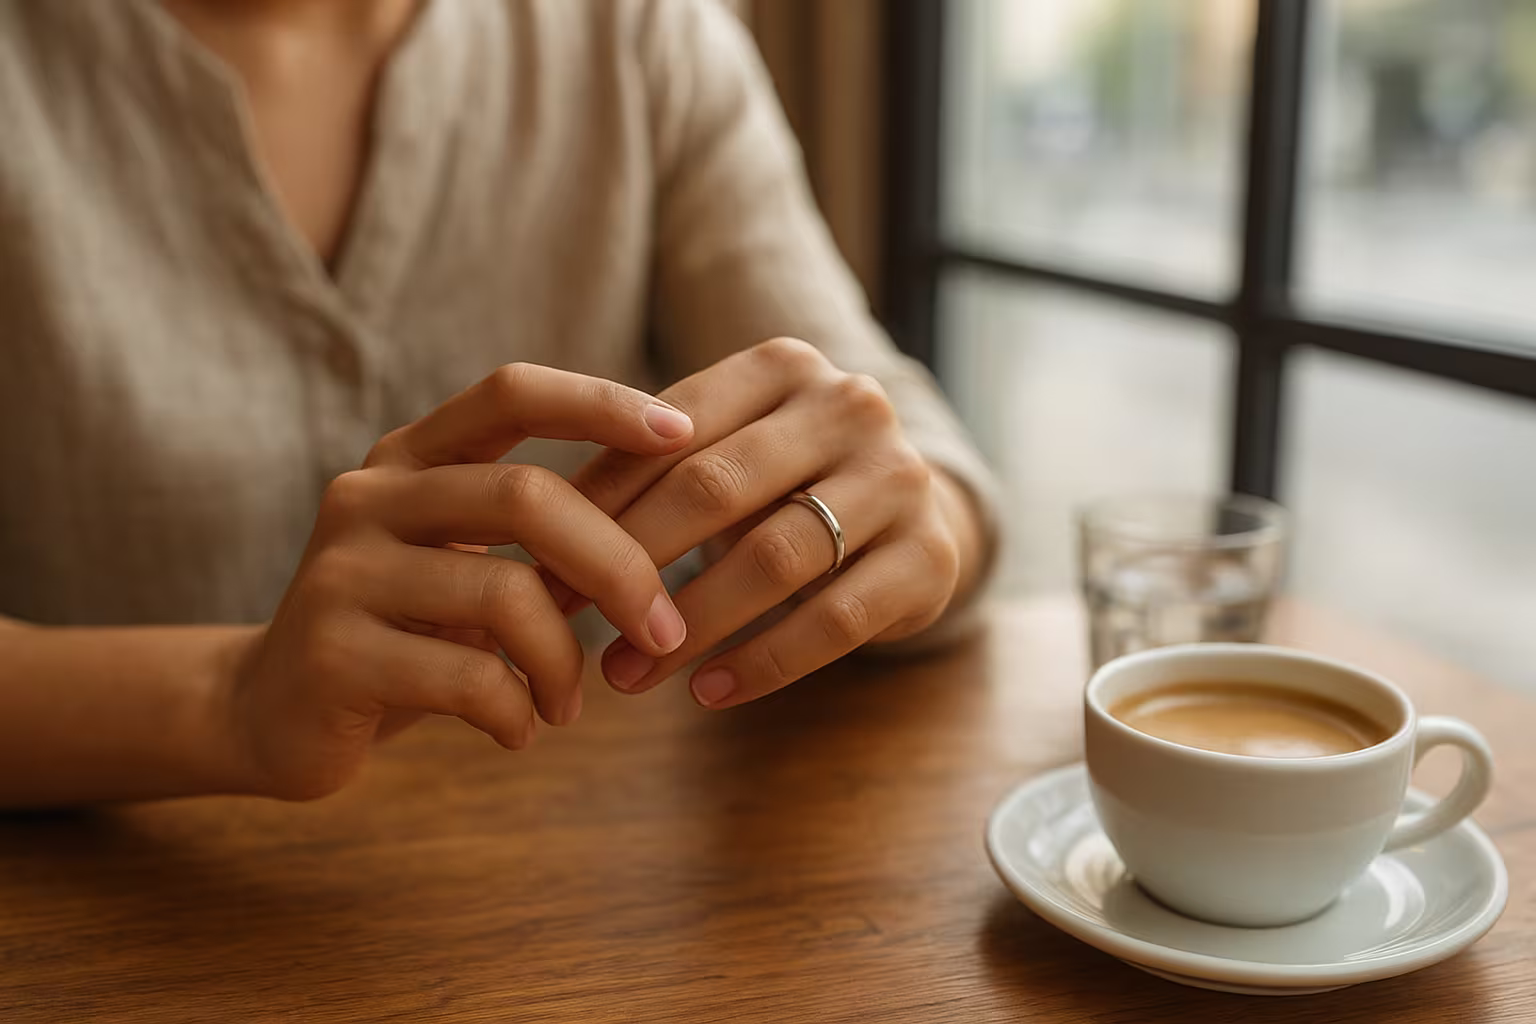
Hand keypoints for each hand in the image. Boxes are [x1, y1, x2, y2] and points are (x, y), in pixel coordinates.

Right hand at [226, 364, 695, 799]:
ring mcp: (343, 572)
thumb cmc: (402, 633)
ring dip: (564, 662)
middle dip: (619, 566)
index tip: (682, 434)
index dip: (601, 402)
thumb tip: (673, 514)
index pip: (511, 392)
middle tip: (662, 630)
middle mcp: (371, 496)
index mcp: (410, 459)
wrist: (269, 712)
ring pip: (505, 595)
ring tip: (567, 703)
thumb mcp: (464, 565)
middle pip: (526, 496)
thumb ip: (539, 536)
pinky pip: (469, 677)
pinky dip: (518, 712)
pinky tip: (519, 731)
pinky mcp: (333, 653)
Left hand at [569, 338, 981, 709]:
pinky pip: (834, 619)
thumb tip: (534, 524)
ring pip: (775, 557)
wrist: (913, 515)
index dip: (597, 502)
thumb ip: (651, 466)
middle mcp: (850, 406)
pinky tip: (708, 692)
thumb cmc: (785, 484)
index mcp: (784, 365)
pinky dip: (762, 661)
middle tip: (567, 622)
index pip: (670, 433)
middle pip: (717, 488)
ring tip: (627, 674)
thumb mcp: (728, 452)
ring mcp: (898, 478)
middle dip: (630, 562)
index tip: (538, 564)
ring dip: (690, 625)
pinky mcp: (929, 556)